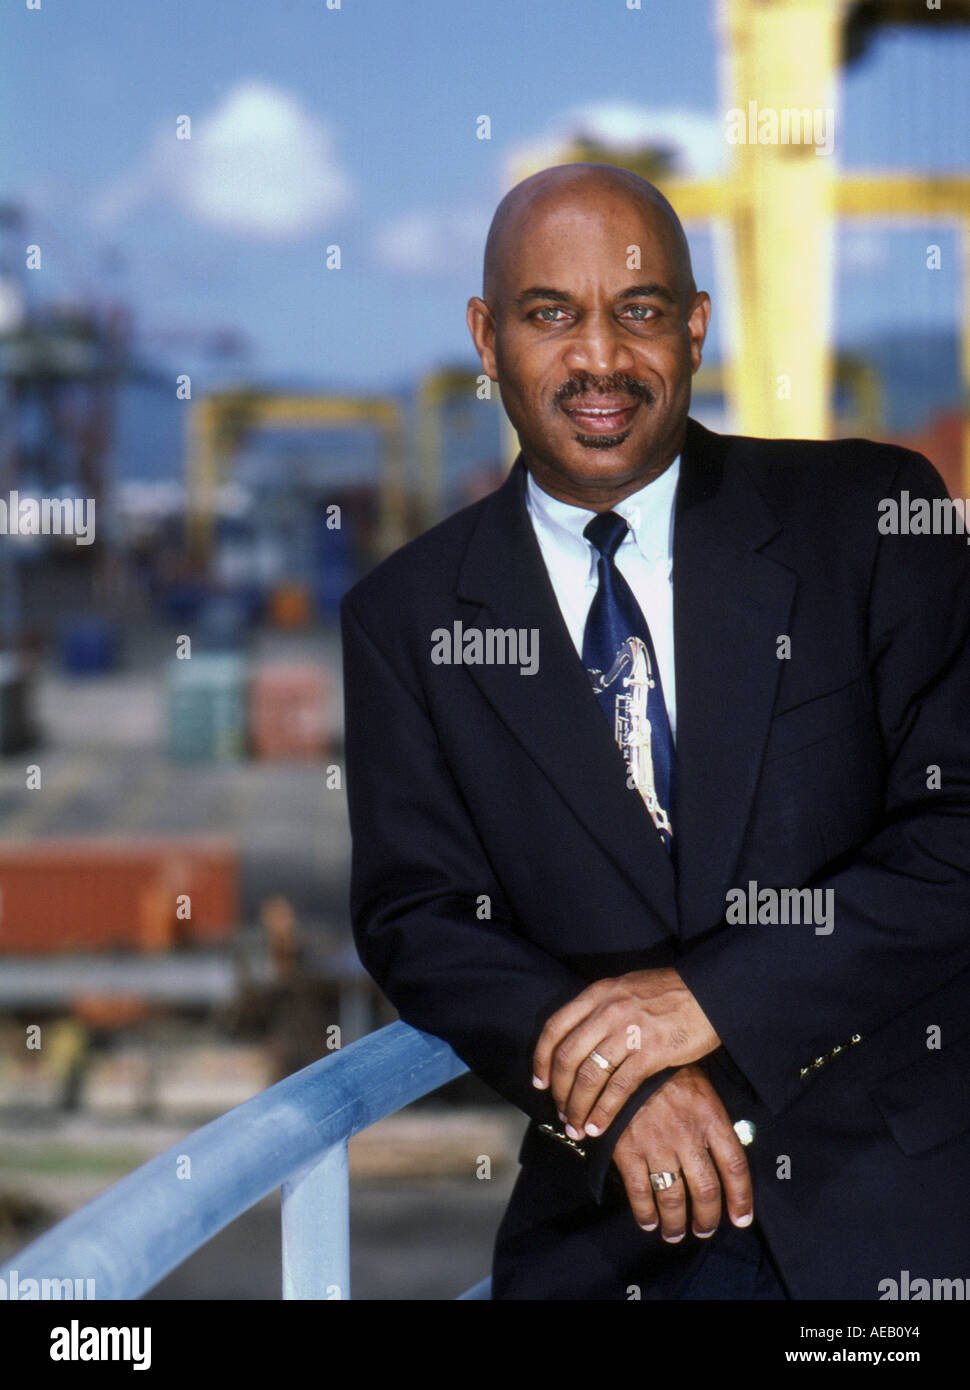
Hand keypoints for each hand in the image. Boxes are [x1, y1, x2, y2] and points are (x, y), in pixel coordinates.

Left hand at [532, 968, 719, 1138]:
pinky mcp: (650, 1052)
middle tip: (561, 1113)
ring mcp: (628, 1031)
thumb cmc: (670, 992)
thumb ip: (602, 1007)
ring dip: (578, 1107)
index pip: (555, 1027)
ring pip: (589, 1076)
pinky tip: (599, 1127)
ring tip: (577, 1127)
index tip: (540, 1082)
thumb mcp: (626, 988)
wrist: (710, 991)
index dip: (541, 1058)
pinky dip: (604, 1112)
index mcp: (598, 993)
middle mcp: (607, 1011)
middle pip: (568, 1057)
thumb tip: (581, 1035)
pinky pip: (618, 1088)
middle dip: (560, 1091)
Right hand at [612, 1065, 753, 1241]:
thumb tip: (722, 1153)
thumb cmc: (665, 1069)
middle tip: (704, 1230)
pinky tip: (649, 1222)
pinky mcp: (627, 1149)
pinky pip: (639, 1192)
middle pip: (706, 1189)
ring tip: (675, 1234)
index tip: (741, 1219)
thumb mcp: (699, 1085)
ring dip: (676, 1223)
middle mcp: (687, 1135)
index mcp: (709, 1116)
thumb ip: (711, 1119)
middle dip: (707, 1218)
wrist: (624, 1054)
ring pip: (673, 1197)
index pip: (735, 1166)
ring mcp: (656, 1144)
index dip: (741, 1198)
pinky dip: (645, 1213)